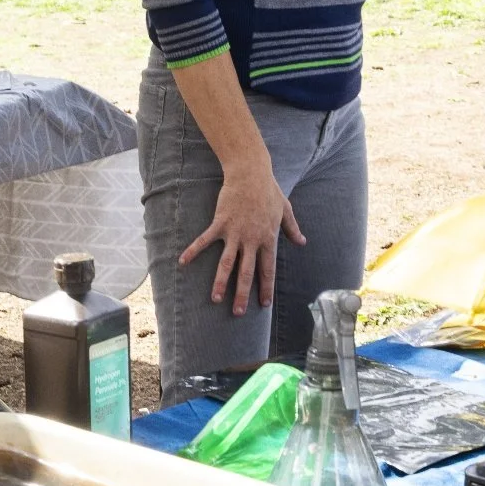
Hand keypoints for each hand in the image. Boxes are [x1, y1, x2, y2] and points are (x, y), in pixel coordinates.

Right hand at [178, 167, 306, 315]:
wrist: (251, 173)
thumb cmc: (269, 191)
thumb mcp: (285, 211)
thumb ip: (292, 229)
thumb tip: (302, 242)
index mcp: (268, 239)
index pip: (267, 269)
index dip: (265, 288)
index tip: (264, 304)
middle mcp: (251, 240)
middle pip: (246, 272)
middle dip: (242, 294)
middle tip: (238, 313)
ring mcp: (235, 232)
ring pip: (227, 263)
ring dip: (221, 282)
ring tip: (216, 299)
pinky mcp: (220, 223)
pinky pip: (205, 240)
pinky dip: (193, 251)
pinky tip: (182, 262)